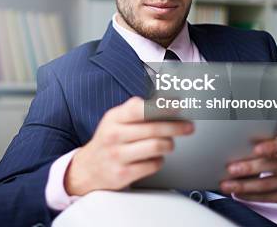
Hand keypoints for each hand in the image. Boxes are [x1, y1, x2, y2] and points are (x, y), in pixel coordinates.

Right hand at [64, 96, 193, 195]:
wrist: (87, 169)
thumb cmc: (108, 140)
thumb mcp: (115, 120)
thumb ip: (135, 109)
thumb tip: (164, 102)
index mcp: (114, 118)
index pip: (140, 109)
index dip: (161, 106)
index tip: (178, 105)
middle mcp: (114, 135)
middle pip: (153, 129)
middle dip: (176, 127)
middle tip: (189, 127)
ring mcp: (118, 155)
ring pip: (156, 147)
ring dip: (168, 144)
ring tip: (169, 143)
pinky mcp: (123, 174)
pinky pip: (152, 165)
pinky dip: (159, 161)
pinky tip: (155, 158)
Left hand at [219, 135, 276, 205]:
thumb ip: (265, 142)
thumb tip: (237, 144)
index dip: (271, 147)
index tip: (256, 149)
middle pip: (271, 167)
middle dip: (248, 168)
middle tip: (230, 169)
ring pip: (266, 185)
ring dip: (244, 186)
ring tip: (226, 185)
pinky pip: (268, 197)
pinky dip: (250, 196)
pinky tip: (238, 193)